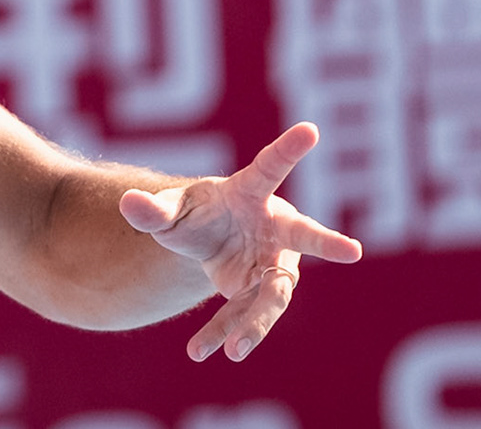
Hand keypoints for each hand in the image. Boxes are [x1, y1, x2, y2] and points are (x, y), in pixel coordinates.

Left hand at [118, 122, 362, 361]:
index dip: (288, 149)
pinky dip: (224, 332)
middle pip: (304, 234)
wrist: (207, 244)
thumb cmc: (196, 213)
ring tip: (235, 351)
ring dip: (255, 322)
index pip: (269, 166)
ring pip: (273, 294)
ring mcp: (274, 261)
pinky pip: (247, 315)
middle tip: (352, 250)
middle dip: (326, 241)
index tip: (310, 129)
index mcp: (250, 192)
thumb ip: (153, 209)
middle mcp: (274, 226)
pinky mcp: (263, 291)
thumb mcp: (171, 211)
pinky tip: (202, 351)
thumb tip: (127, 203)